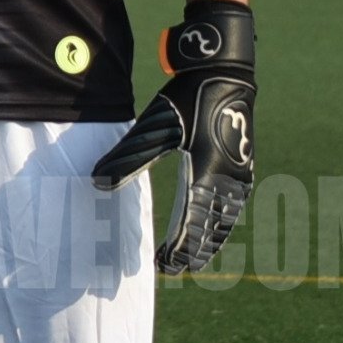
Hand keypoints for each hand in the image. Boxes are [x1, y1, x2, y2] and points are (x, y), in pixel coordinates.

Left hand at [93, 0, 254, 272]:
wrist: (225, 72)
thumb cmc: (186, 97)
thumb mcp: (154, 127)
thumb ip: (128, 158)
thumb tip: (98, 184)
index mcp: (205, 172)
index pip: (191, 221)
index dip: (178, 246)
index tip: (163, 265)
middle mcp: (228, 177)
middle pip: (212, 226)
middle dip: (195, 250)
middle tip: (176, 270)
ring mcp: (240, 170)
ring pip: (228, 217)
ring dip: (212, 239)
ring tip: (198, 257)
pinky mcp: (244, 163)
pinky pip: (236, 203)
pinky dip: (225, 221)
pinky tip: (217, 227)